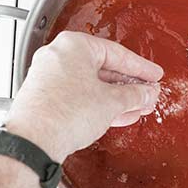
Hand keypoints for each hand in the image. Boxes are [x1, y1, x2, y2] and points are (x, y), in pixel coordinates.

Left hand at [5, 31, 162, 161]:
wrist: (33, 142)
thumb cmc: (62, 114)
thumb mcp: (111, 102)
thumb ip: (134, 94)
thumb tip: (145, 93)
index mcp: (74, 45)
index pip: (117, 54)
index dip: (141, 68)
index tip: (153, 75)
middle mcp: (58, 56)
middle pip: (103, 69)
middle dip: (128, 86)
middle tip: (147, 94)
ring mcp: (49, 77)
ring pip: (91, 84)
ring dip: (116, 97)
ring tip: (136, 108)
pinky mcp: (45, 97)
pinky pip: (78, 96)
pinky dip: (97, 104)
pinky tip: (115, 115)